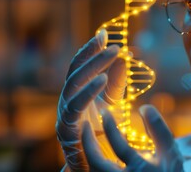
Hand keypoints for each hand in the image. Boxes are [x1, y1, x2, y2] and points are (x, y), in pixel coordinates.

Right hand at [56, 30, 126, 170]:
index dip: (90, 49)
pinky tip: (103, 79)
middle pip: (76, 69)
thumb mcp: (112, 101)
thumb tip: (125, 57)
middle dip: (92, 53)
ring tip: (112, 52)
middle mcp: (68, 97)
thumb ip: (116, 81)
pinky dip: (89, 90)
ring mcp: (65, 110)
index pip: (81, 65)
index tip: (103, 32)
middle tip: (109, 40)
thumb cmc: (100, 129)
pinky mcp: (67, 125)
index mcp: (76, 90)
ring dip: (93, 65)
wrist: (90, 160)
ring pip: (74, 82)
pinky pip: (77, 104)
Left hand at [81, 105, 183, 171]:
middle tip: (85, 124)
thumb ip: (158, 129)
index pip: (120, 146)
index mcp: (141, 170)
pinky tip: (94, 153)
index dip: (110, 127)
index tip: (104, 112)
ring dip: (87, 154)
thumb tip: (144, 107)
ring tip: (88, 138)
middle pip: (97, 163)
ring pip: (93, 171)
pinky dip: (92, 164)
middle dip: (87, 142)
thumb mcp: (170, 151)